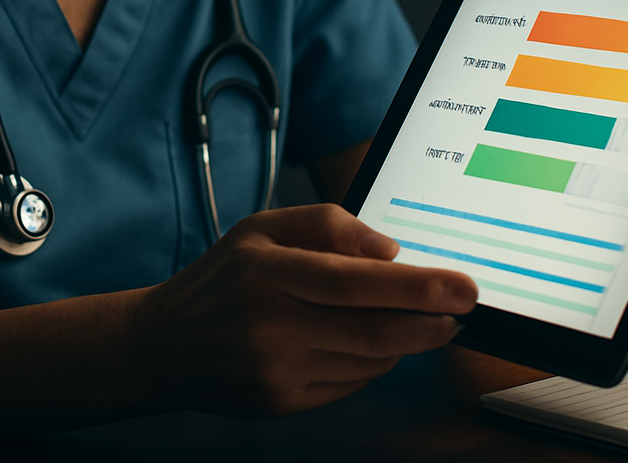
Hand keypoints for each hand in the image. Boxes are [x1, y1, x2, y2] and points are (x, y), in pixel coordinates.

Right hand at [136, 204, 477, 416]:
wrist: (165, 345)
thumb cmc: (222, 278)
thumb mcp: (263, 227)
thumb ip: (328, 224)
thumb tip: (389, 250)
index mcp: (269, 271)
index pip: (357, 280)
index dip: (417, 286)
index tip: (461, 285)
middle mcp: (272, 324)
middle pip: (373, 328)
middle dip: (431, 321)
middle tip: (462, 308)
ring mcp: (277, 370)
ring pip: (369, 359)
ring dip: (407, 340)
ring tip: (422, 320)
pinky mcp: (282, 403)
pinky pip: (350, 382)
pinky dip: (374, 361)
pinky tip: (371, 340)